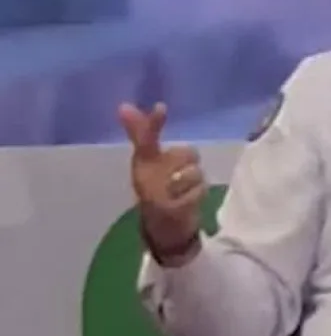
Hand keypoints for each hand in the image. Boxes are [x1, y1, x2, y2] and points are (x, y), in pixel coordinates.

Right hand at [118, 102, 205, 255]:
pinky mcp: (174, 211)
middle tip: (179, 175)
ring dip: (195, 181)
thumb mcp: (151, 160)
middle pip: (185, 153)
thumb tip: (125, 106)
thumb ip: (144, 132)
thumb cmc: (158, 187)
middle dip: (188, 162)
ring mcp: (160, 196)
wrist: (163, 230)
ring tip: (183, 192)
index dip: (153, 123)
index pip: (146, 139)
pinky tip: (187, 203)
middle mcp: (147, 177)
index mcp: (142, 162)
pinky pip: (199, 190)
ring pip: (195, 172)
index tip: (161, 107)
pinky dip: (198, 195)